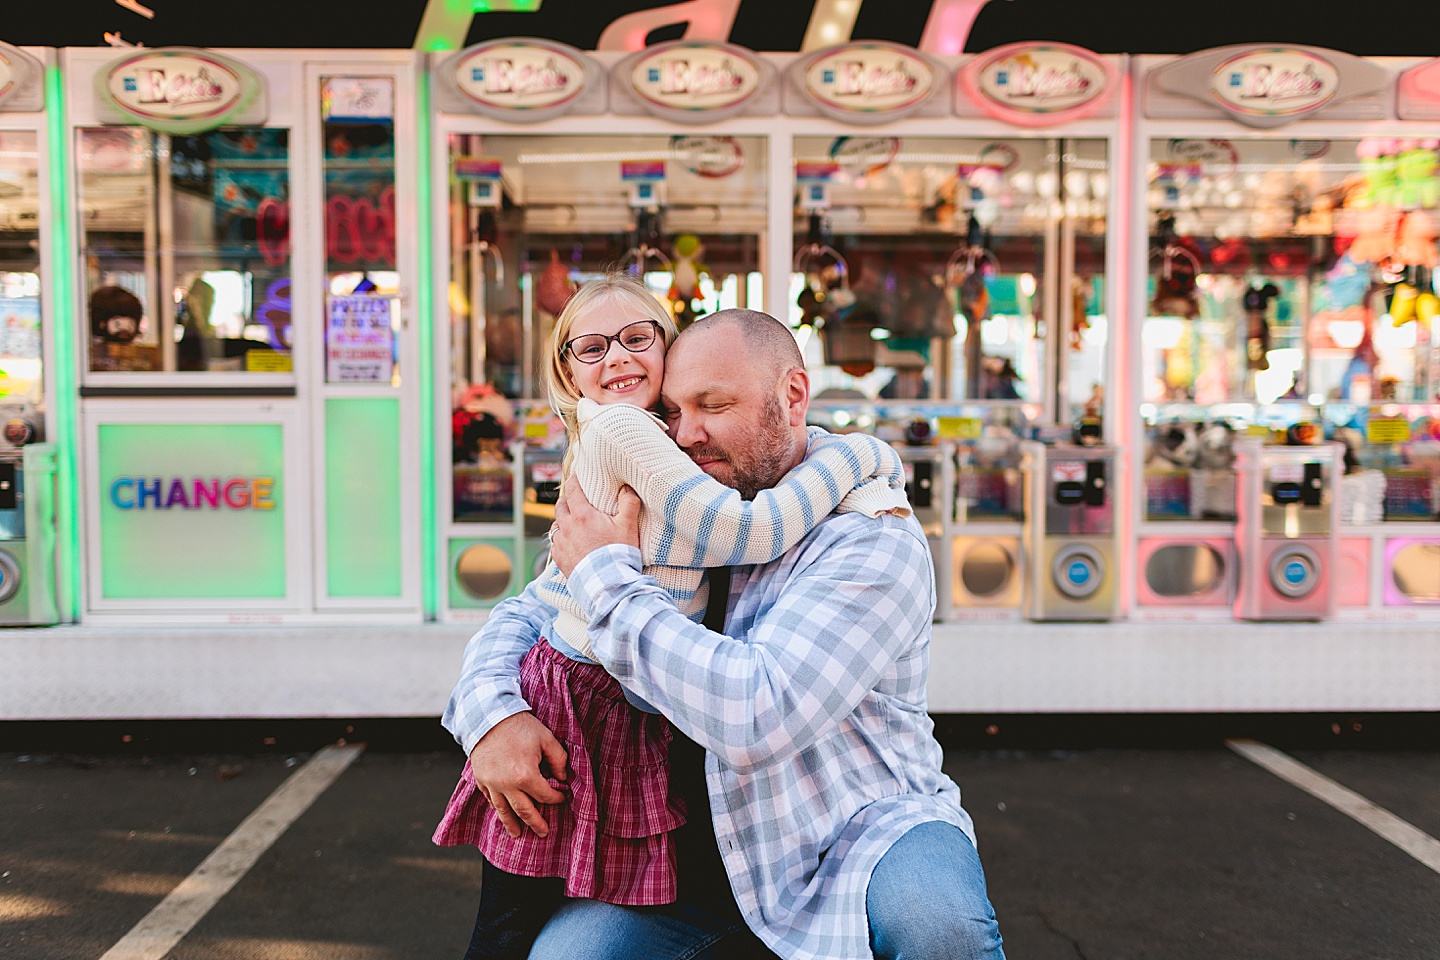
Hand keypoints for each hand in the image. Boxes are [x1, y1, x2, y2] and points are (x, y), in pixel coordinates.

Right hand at [467, 712, 568, 838]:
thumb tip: (563, 777)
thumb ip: (559, 759)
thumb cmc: (519, 726)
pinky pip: (490, 799)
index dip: (556, 797)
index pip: (545, 795)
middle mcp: (507, 785)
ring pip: (504, 810)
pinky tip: (503, 813)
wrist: (488, 716)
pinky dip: (497, 808)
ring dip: (512, 824)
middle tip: (543, 833)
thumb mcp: (546, 738)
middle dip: (536, 823)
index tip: (562, 797)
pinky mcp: (481, 780)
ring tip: (518, 835)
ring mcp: (492, 784)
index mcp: (526, 776)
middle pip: (525, 811)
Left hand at [550, 482, 640, 576]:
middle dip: (566, 500)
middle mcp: (567, 527)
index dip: (574, 480)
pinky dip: (560, 541)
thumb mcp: (628, 526)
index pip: (573, 490)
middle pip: (560, 506)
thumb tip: (627, 488)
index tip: (576, 476)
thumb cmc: (618, 554)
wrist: (608, 584)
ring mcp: (561, 544)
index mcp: (582, 515)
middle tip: (573, 499)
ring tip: (570, 523)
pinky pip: (555, 545)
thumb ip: (629, 503)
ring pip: (555, 526)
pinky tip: (568, 543)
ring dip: (562, 522)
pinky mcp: (559, 559)